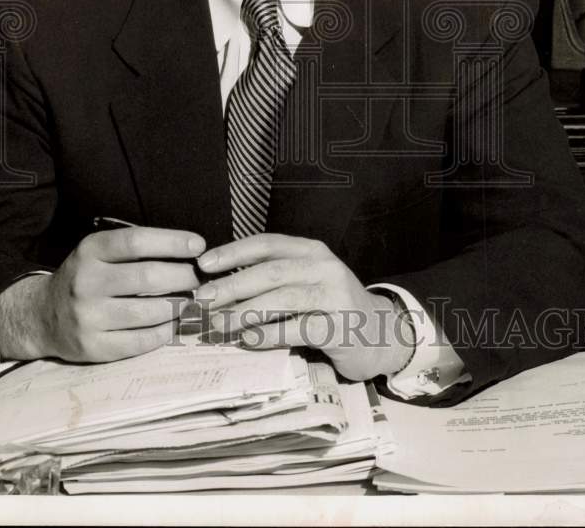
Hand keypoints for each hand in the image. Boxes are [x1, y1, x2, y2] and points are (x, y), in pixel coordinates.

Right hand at [0, 226, 204, 362]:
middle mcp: (86, 282)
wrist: (43, 315)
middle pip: (147, 277)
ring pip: (149, 312)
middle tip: (200, 278)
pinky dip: (166, 332)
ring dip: (180, 306)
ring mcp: (87, 317)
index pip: (136, 242)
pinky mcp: (93, 347)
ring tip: (192, 301)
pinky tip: (174, 323)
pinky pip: (141, 341)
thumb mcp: (101, 252)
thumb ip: (137, 250)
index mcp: (90, 251)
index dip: (172, 242)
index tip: (199, 245)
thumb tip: (192, 251)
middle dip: (183, 277)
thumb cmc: (88, 277)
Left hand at [195, 234, 414, 381]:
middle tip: (202, 300)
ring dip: (245, 312)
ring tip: (218, 324)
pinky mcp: (340, 327)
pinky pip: (298, 329)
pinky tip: (248, 340)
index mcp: (311, 250)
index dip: (233, 253)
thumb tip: (220, 286)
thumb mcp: (307, 281)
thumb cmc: (332, 306)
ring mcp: (335, 296)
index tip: (203, 265)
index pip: (267, 244)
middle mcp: (324, 267)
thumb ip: (273, 278)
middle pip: (270, 271)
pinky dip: (269, 335)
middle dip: (232, 285)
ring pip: (282, 298)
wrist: (382, 334)